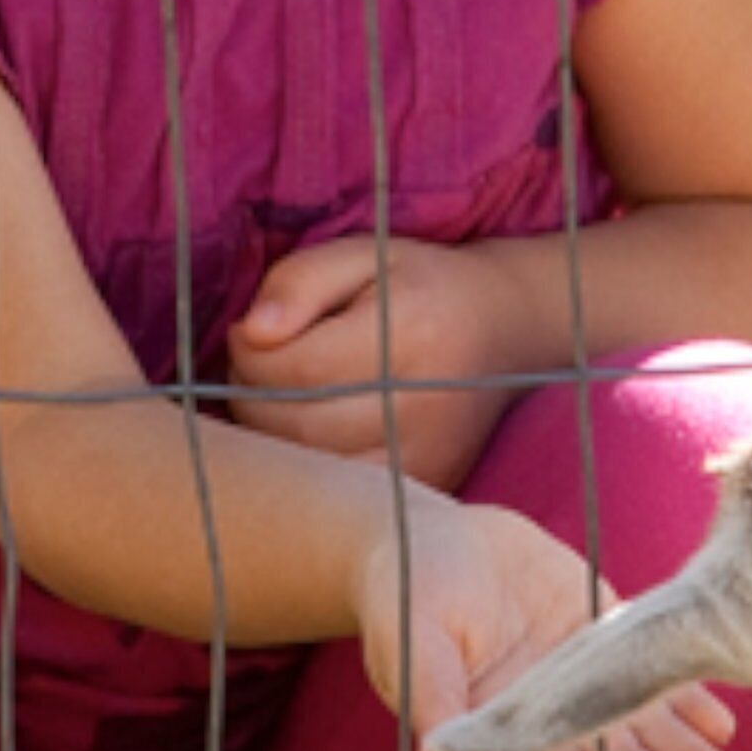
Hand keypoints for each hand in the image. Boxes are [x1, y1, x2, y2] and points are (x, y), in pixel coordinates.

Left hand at [228, 237, 524, 492]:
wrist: (503, 332)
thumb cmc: (420, 286)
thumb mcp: (362, 256)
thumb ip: (300, 280)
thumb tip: (252, 332)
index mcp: (414, 333)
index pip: (295, 368)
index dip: (248, 352)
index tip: (250, 331)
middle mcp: (426, 406)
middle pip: (294, 425)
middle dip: (252, 394)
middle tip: (260, 363)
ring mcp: (429, 457)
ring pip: (309, 470)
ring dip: (272, 433)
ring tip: (285, 393)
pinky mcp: (425, 487)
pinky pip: (338, 494)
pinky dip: (306, 465)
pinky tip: (312, 426)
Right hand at [355, 496, 749, 750]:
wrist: (431, 539)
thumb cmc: (407, 590)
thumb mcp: (411, 639)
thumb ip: (429, 694)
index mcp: (497, 729)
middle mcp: (545, 714)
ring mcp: (578, 678)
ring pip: (639, 728)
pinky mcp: (601, 636)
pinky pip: (650, 673)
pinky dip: (686, 698)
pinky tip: (723, 725)